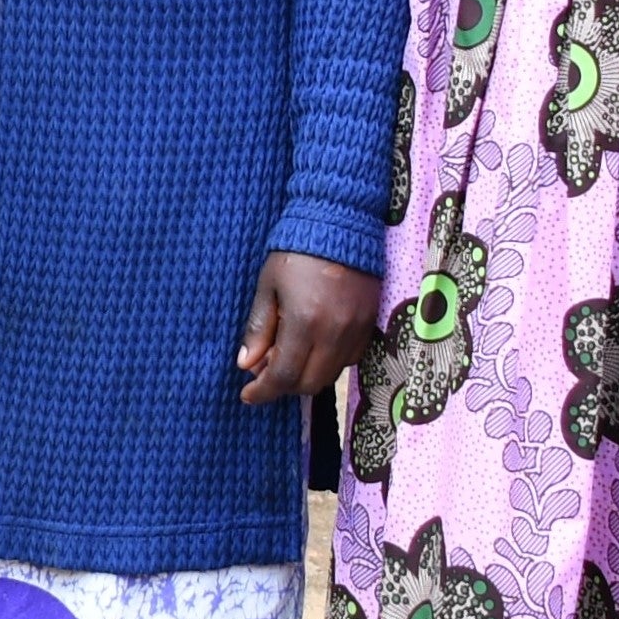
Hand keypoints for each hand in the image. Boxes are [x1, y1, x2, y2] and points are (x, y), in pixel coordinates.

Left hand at [233, 248, 379, 406]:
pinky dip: (329, 362)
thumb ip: (259, 328)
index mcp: (305, 322)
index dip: (264, 392)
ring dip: (307, 375)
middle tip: (266, 372)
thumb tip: (246, 365)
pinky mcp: (371, 323)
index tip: (247, 396)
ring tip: (288, 356)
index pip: (284, 376)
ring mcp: (357, 329)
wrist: (341, 223)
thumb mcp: (268, 286)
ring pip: (332, 374)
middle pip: (310, 383)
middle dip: (285, 385)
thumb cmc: (295, 251)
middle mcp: (335, 332)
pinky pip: (351, 358)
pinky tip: (314, 346)